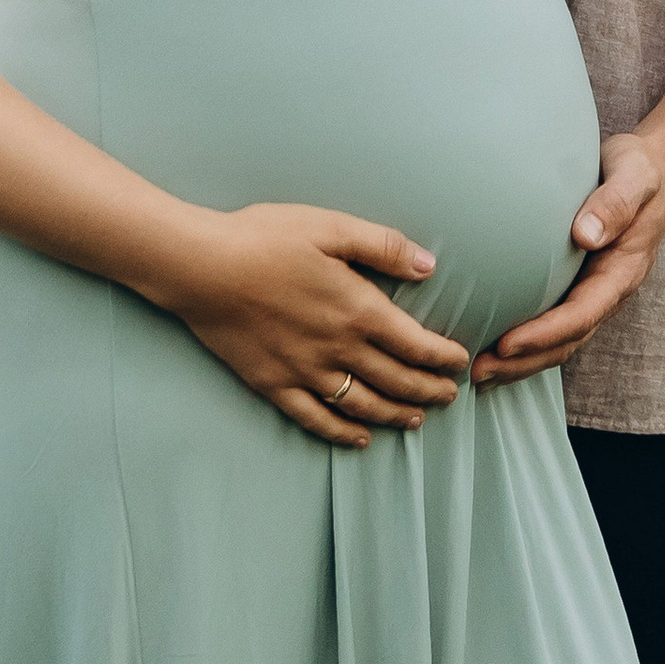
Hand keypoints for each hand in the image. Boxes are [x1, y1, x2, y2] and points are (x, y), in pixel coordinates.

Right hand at [162, 204, 469, 446]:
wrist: (203, 268)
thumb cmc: (266, 238)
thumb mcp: (330, 226)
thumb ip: (382, 247)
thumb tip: (429, 265)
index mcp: (357, 309)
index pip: (414, 344)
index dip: (442, 358)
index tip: (461, 364)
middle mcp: (337, 349)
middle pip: (395, 380)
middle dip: (428, 390)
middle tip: (449, 397)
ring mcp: (305, 372)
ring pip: (363, 405)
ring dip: (395, 414)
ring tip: (416, 419)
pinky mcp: (275, 385)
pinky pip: (317, 419)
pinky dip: (343, 432)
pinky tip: (359, 437)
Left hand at [471, 130, 664, 389]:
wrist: (652, 171)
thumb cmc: (640, 172)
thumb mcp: (634, 177)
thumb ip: (615, 204)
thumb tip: (585, 235)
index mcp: (622, 272)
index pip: (581, 314)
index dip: (544, 334)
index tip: (506, 344)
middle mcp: (607, 291)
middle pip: (565, 341)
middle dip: (523, 362)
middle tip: (477, 371)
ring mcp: (592, 292)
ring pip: (557, 340)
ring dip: (520, 362)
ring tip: (478, 372)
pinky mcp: (576, 285)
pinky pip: (552, 322)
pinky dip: (525, 343)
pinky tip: (493, 345)